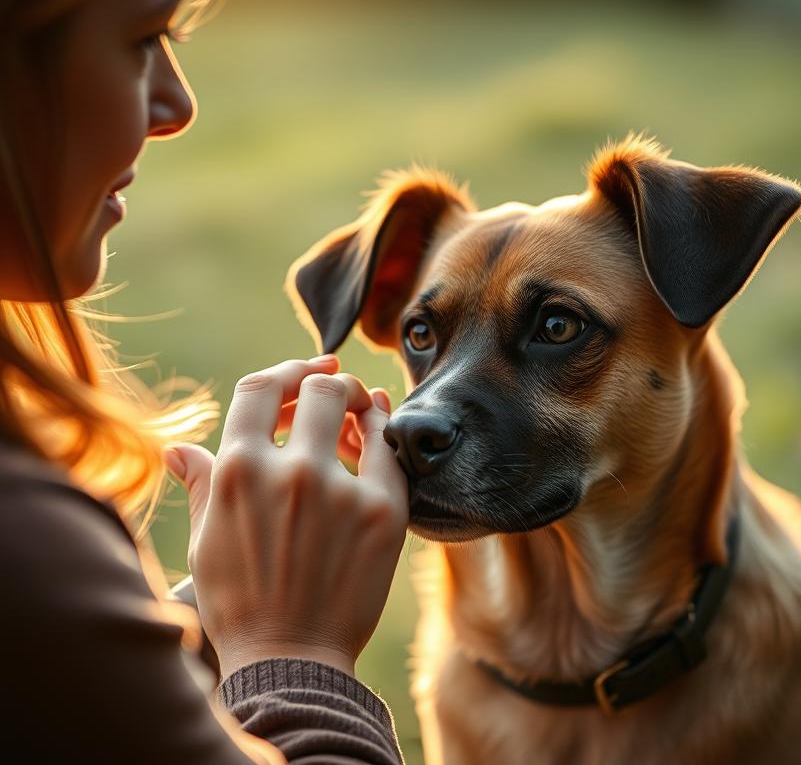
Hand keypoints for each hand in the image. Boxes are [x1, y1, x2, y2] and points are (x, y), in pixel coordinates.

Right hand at [165, 356, 407, 678]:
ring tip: (361, 407)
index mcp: (239, 471)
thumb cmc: (240, 603)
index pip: (261, 387)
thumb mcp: (205, 541)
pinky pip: (390, 452)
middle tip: (338, 390)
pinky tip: (382, 425)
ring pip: (360, 411)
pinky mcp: (383, 512)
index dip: (287, 370)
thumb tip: (179, 449)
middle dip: (329, 381)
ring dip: (360, 400)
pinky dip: (386, 430)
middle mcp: (290, 472)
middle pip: (318, 389)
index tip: (305, 371)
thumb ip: (202, 484)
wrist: (291, 660)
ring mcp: (340, 490)